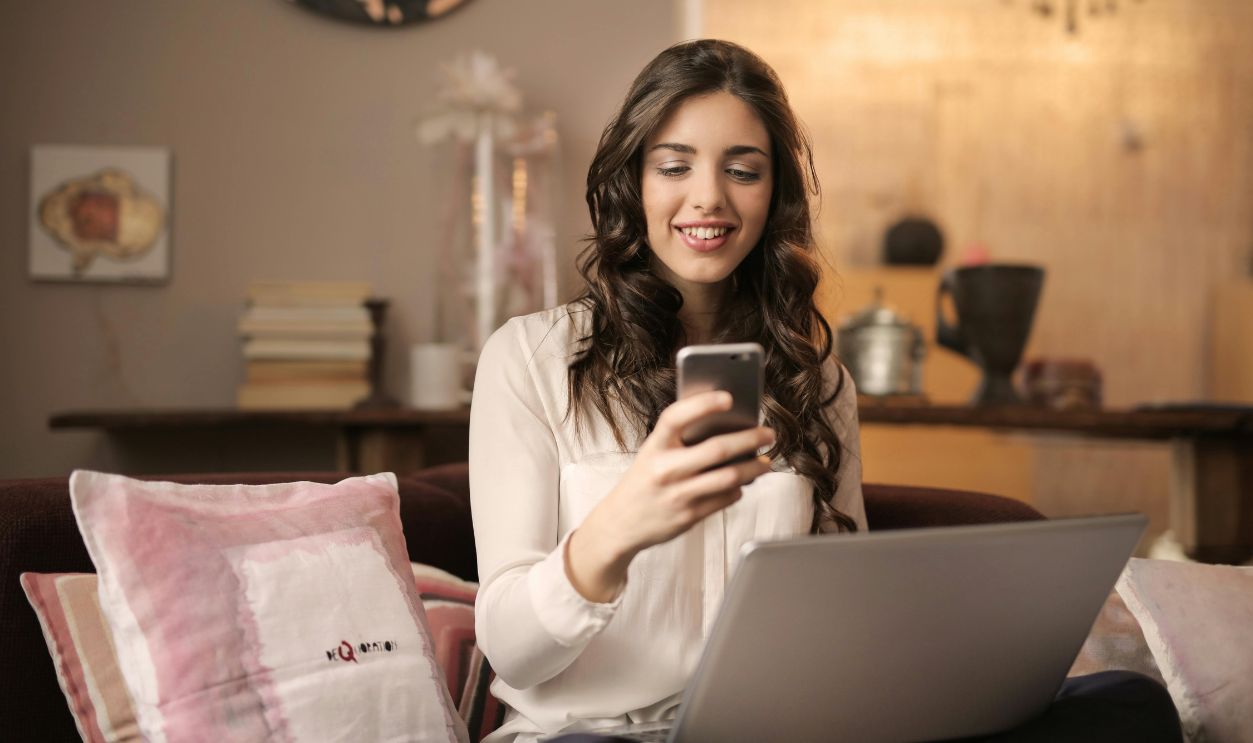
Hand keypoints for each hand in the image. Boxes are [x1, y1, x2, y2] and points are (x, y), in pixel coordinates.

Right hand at [566, 390, 774, 601]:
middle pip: (716, 450)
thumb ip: (679, 440)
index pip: (677, 417)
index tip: (728, 397)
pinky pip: (725, 498)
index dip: (703, 404)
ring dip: (753, 468)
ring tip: (765, 461)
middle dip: (750, 439)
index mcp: (654, 447)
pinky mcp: (689, 516)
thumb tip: (725, 426)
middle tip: (768, 434)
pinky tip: (742, 483)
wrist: (620, 523)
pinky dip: (738, 489)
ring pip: (729, 477)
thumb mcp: (652, 454)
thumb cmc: (643, 482)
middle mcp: (665, 469)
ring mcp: (678, 495)